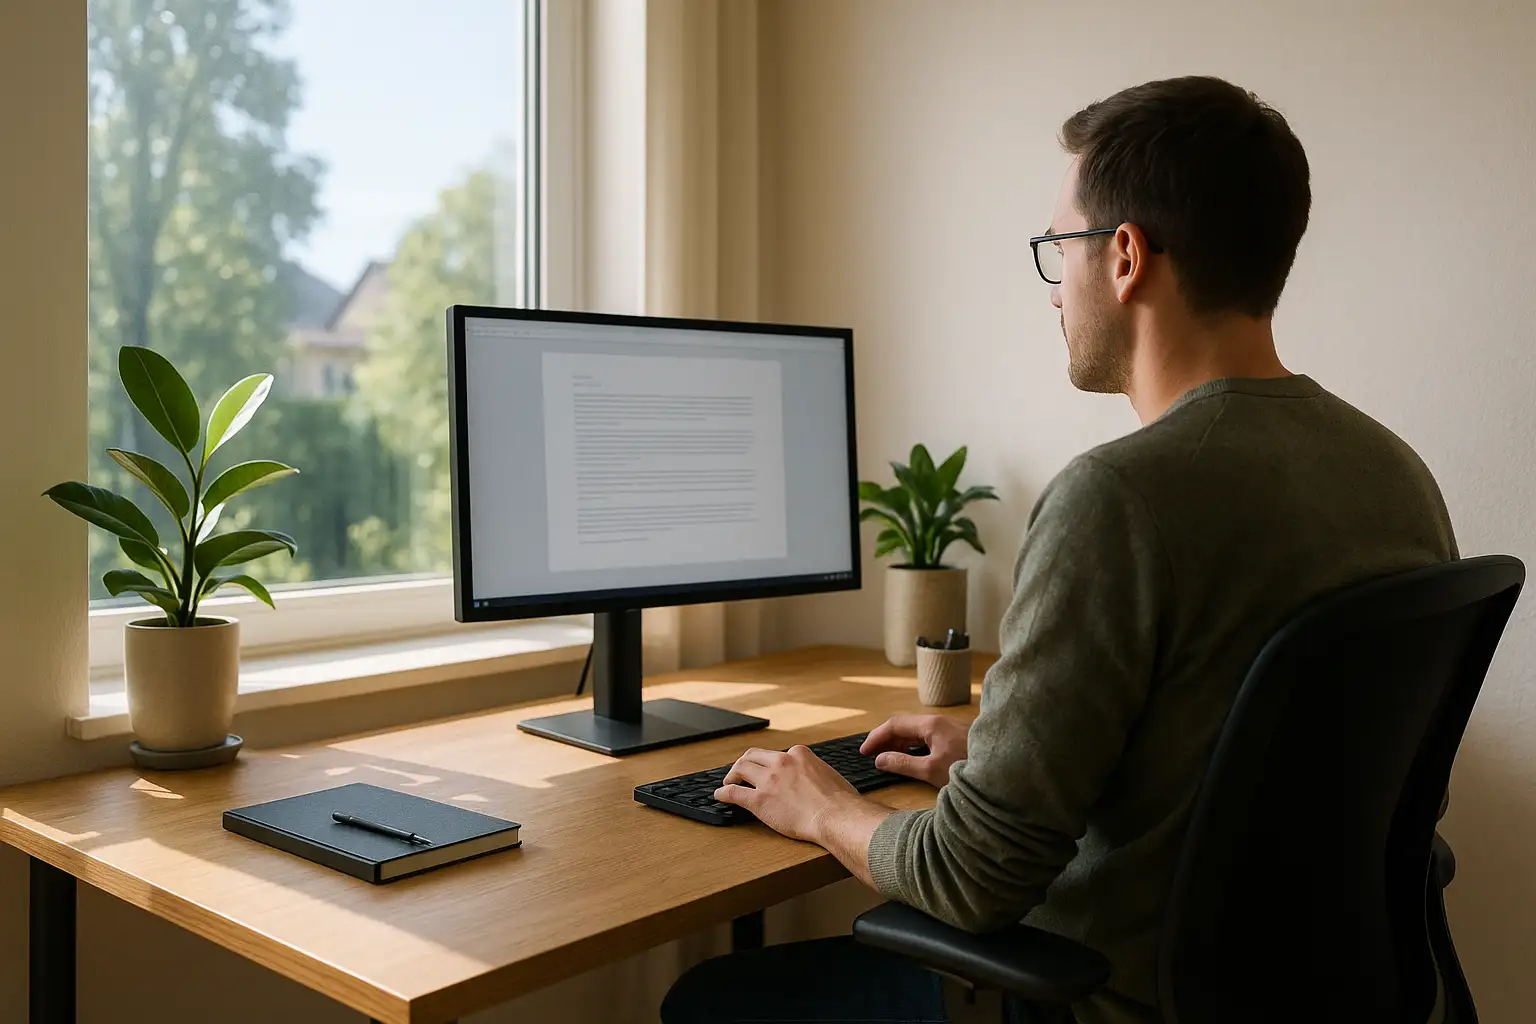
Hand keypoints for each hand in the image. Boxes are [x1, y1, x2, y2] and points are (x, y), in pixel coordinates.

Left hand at [715, 745, 863, 842]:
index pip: (776, 753)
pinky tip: (719, 795)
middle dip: (744, 762)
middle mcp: (781, 762)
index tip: (766, 770)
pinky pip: (734, 793)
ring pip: (740, 769)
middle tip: (740, 772)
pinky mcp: (759, 800)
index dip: (767, 763)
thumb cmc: (841, 802)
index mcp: (799, 754)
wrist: (836, 817)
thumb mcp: (830, 775)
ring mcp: (769, 780)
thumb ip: (816, 772)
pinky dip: (723, 792)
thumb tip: (817, 779)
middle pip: (753, 756)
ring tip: (728, 782)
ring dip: (732, 774)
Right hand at [860, 714, 968, 786]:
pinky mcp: (959, 736)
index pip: (894, 724)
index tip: (863, 752)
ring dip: (900, 742)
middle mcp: (940, 721)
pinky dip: (915, 745)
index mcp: (931, 724)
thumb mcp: (931, 771)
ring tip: (888, 757)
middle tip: (872, 756)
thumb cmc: (969, 769)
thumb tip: (880, 759)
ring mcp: (951, 727)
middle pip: (905, 725)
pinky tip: (914, 757)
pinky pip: (929, 736)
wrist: (1005, 769)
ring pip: (918, 730)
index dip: (876, 737)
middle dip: (886, 739)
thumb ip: (903, 764)